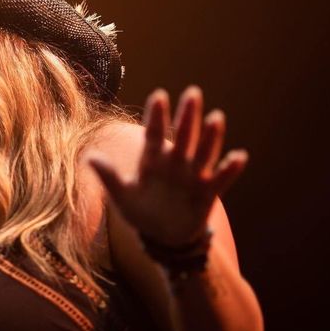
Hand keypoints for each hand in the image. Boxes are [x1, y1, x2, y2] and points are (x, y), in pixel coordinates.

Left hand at [88, 86, 248, 246]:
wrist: (163, 238)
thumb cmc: (141, 212)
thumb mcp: (122, 197)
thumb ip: (109, 177)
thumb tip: (89, 157)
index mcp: (152, 161)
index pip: (153, 134)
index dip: (156, 117)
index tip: (159, 95)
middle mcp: (175, 163)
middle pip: (182, 136)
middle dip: (187, 116)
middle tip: (192, 93)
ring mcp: (192, 176)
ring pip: (203, 153)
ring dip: (210, 137)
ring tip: (216, 117)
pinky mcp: (207, 193)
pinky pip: (221, 180)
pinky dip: (230, 169)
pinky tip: (240, 156)